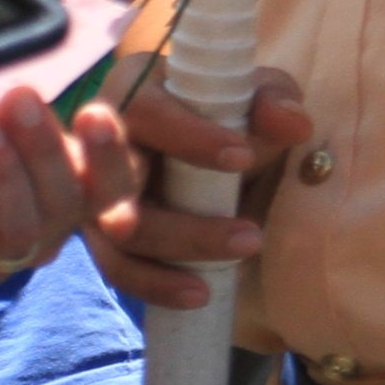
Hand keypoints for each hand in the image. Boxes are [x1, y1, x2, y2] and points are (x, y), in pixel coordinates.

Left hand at [0, 86, 125, 281]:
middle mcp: (38, 222)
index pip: (111, 184)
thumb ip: (19, 89)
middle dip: (47, 150)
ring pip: (27, 233)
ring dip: (11, 177)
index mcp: (59, 180)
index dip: (111, 155)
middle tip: (17, 99)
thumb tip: (44, 67)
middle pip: (71, 204)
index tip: (93, 112)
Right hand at [75, 61, 313, 312]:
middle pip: (117, 181)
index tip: (243, 159)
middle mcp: (96, 141)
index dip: (190, 137)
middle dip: (178, 217)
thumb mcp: (253, 99)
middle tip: (250, 236)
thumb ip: (272, 102)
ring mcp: (93, 194)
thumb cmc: (222, 115)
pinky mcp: (102, 237)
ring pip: (119, 233)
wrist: (201, 154)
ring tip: (246, 254)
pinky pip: (118, 269)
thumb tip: (291, 122)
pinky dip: (156, 285)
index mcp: (131, 90)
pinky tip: (201, 294)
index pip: (145, 111)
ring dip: (184, 249)